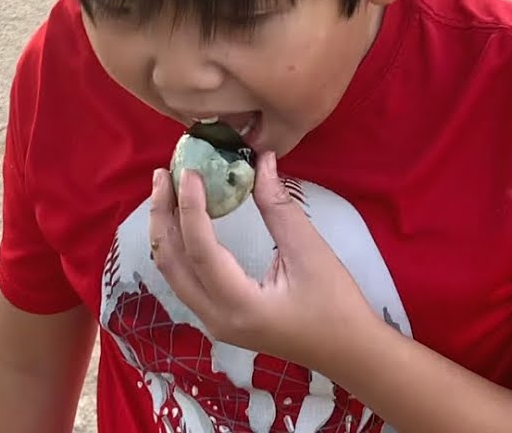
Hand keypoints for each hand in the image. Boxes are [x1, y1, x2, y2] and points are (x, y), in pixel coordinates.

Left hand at [148, 151, 380, 372]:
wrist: (349, 351)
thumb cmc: (336, 305)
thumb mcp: (310, 251)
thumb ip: (278, 206)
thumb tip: (261, 161)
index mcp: (238, 306)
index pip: (200, 250)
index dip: (191, 205)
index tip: (189, 170)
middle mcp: (215, 319)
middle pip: (171, 262)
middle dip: (162, 215)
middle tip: (163, 174)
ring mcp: (213, 323)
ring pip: (172, 272)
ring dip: (167, 230)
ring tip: (167, 190)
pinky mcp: (219, 318)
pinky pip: (185, 279)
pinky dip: (178, 246)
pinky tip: (184, 220)